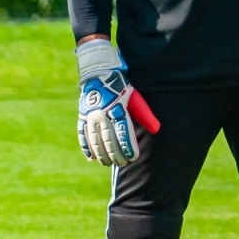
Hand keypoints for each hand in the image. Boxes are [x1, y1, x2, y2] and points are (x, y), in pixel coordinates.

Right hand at [76, 39, 159, 166]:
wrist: (98, 74)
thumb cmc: (121, 88)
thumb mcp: (135, 97)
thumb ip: (144, 114)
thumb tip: (156, 129)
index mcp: (117, 108)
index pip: (123, 132)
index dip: (128, 146)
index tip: (133, 157)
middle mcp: (102, 114)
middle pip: (108, 139)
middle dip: (115, 153)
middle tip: (122, 164)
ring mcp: (90, 116)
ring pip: (95, 140)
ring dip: (102, 154)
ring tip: (108, 163)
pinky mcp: (82, 116)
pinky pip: (82, 135)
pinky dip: (87, 147)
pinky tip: (92, 158)